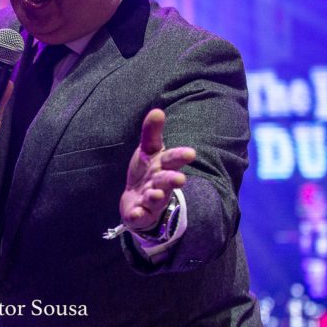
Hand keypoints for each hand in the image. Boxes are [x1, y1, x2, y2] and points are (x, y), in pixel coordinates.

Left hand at [120, 109, 194, 231]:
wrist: (137, 201)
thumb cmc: (147, 172)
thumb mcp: (148, 151)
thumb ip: (152, 133)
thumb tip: (157, 110)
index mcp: (162, 166)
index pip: (172, 159)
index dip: (180, 156)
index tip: (191, 153)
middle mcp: (159, 184)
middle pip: (166, 181)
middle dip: (172, 180)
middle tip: (180, 179)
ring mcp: (150, 200)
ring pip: (155, 199)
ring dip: (156, 196)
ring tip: (155, 194)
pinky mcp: (140, 214)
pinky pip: (139, 216)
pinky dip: (138, 215)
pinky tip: (135, 213)